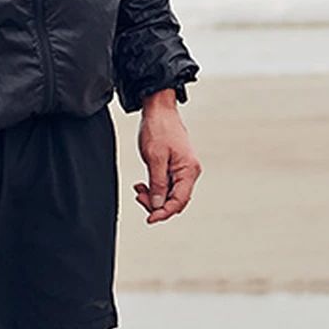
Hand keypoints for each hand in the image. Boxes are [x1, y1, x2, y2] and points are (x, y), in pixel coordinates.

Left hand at [133, 92, 200, 223]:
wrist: (159, 109)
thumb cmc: (158, 129)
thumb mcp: (155, 158)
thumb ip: (157, 183)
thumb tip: (158, 205)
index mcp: (188, 170)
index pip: (179, 201)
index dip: (164, 213)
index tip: (149, 219)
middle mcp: (189, 172)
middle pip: (175, 200)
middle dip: (157, 204)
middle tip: (139, 196)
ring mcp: (183, 170)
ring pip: (170, 194)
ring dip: (154, 196)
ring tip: (139, 189)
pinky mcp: (176, 166)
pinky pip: (167, 185)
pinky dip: (155, 188)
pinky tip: (143, 184)